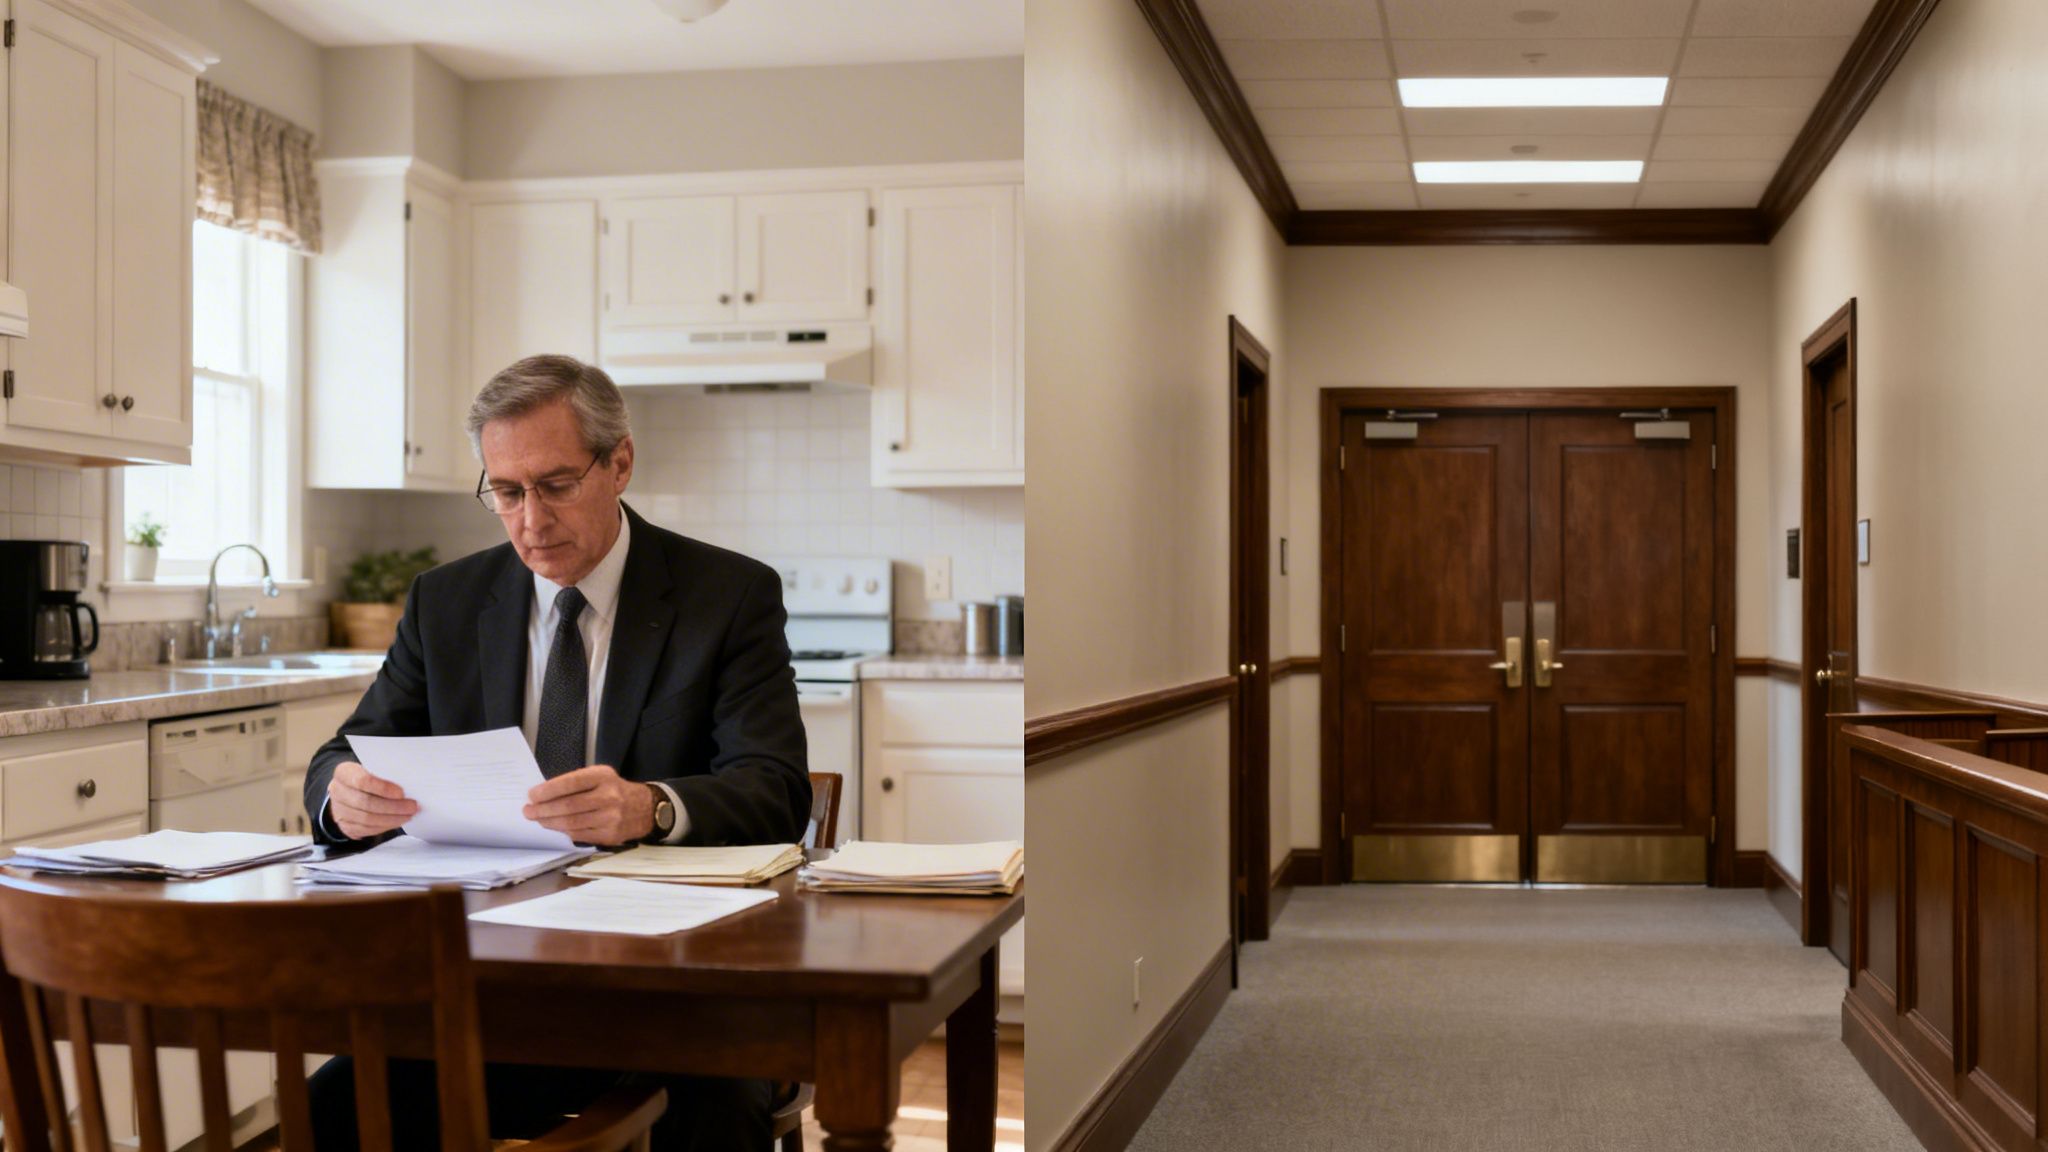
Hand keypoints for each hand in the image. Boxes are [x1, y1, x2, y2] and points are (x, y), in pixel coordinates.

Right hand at [327, 761, 417, 839]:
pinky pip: (366, 829)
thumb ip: (385, 774)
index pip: (362, 780)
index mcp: (344, 772)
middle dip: (393, 806)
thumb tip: (409, 786)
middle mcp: (337, 791)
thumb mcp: (373, 768)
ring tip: (409, 815)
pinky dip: (385, 826)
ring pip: (367, 819)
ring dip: (392, 819)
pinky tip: (397, 821)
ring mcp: (339, 810)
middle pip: (366, 802)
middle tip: (412, 806)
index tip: (401, 793)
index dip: (383, 788)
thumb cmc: (368, 777)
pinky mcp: (345, 825)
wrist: (349, 791)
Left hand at [524, 765, 653, 846]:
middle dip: (543, 809)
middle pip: (568, 805)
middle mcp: (608, 796)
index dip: (548, 790)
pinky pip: (579, 835)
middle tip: (528, 811)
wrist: (645, 809)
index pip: (571, 783)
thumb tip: (544, 795)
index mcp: (603, 777)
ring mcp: (610, 818)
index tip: (532, 795)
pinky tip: (554, 827)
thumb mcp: (600, 776)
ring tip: (538, 819)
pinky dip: (563, 831)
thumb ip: (576, 783)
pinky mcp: (610, 835)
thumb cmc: (615, 790)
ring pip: (572, 822)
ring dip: (550, 822)